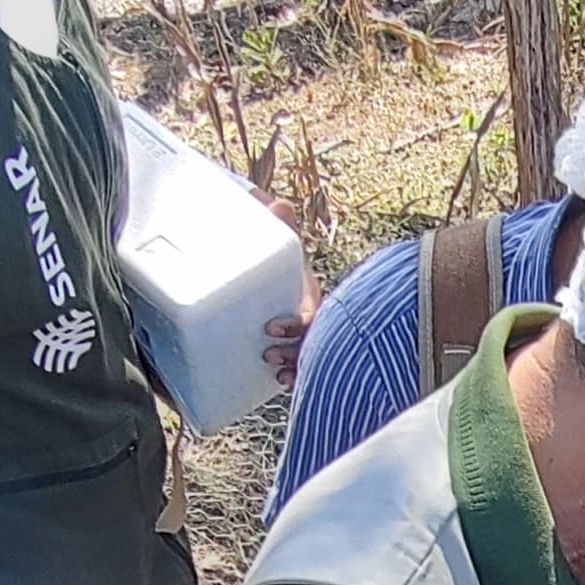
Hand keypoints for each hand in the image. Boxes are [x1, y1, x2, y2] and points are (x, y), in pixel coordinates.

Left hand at [263, 196, 319, 390]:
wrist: (286, 270)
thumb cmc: (288, 260)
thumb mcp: (289, 246)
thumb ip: (285, 229)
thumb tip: (280, 205)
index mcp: (313, 295)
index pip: (312, 315)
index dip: (294, 325)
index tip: (270, 328)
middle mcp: (316, 318)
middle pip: (312, 341)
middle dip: (294, 352)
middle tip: (268, 354)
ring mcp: (310, 334)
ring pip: (309, 355)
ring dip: (294, 365)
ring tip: (273, 368)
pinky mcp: (300, 344)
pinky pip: (303, 363)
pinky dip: (294, 373)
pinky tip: (280, 379)